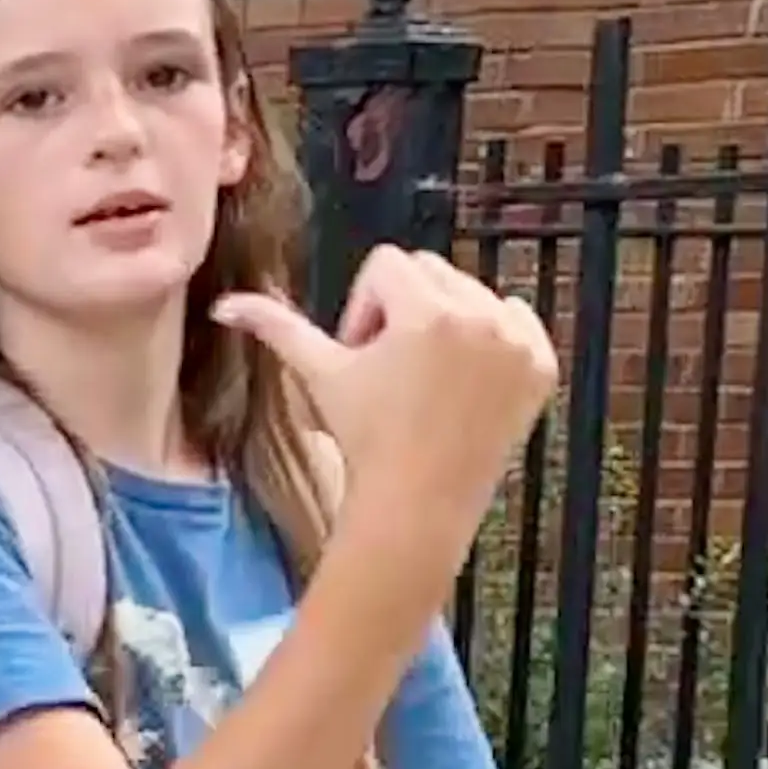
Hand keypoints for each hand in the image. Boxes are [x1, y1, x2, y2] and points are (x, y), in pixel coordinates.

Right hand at [209, 246, 556, 531]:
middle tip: (392, 373)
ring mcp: (516, 340)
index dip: (364, 310)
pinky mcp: (542, 363)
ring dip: (447, 324)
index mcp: (424, 312)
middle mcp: (478, 316)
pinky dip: (493, 340)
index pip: (387, 265)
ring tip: (428, 382)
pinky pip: (516, 318)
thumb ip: (277, 329)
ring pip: (472, 293)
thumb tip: (226, 304)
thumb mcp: (318, 377)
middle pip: (431, 271)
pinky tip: (465, 383)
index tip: (363, 359)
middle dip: (405, 311)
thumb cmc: (363, 441)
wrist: (418, 503)